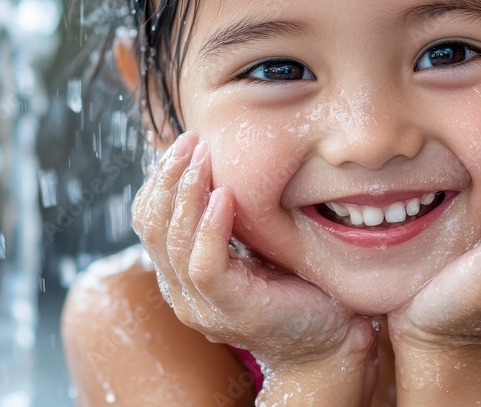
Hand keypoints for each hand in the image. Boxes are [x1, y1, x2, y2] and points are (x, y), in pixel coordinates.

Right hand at [132, 131, 378, 400]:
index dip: (160, 178)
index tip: (185, 143)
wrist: (333, 338)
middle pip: (152, 226)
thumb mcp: (253, 241)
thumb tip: (217, 158)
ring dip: (187, 192)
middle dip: (169, 177)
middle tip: (191, 141)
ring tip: (204, 158)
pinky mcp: (230, 310)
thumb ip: (228, 215)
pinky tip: (225, 196)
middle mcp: (181, 292)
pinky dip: (210, 227)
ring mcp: (201, 306)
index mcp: (180, 274)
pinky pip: (204, 265)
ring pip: (172, 243)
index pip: (147, 220)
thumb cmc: (298, 284)